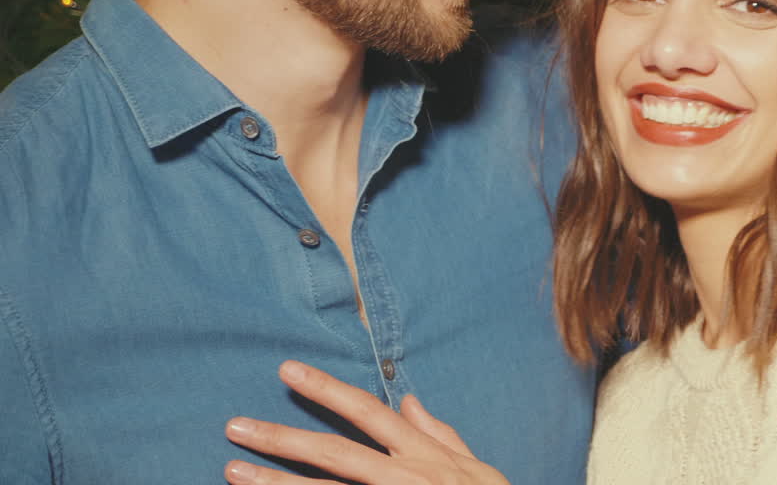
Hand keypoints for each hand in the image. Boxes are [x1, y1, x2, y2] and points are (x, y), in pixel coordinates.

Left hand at [224, 360, 508, 484]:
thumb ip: (440, 433)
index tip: (288, 371)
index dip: (326, 389)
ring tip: (233, 470)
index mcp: (421, 454)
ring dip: (273, 484)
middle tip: (235, 426)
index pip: (367, 412)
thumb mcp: (476, 468)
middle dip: (281, 438)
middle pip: (331, 453)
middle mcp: (401, 477)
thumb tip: (409, 400)